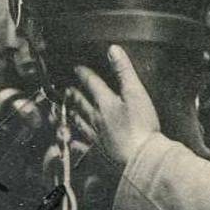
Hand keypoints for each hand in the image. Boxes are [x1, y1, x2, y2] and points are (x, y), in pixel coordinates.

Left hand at [71, 46, 160, 167]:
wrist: (140, 159)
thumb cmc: (141, 127)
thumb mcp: (135, 93)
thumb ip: (124, 71)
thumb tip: (113, 50)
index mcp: (105, 103)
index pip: (92, 83)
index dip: (84, 74)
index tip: (77, 68)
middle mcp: (97, 119)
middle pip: (83, 104)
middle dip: (76, 95)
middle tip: (68, 90)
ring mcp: (97, 137)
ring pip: (81, 123)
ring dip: (74, 115)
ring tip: (69, 111)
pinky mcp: (100, 154)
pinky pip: (84, 146)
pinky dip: (77, 143)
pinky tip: (73, 143)